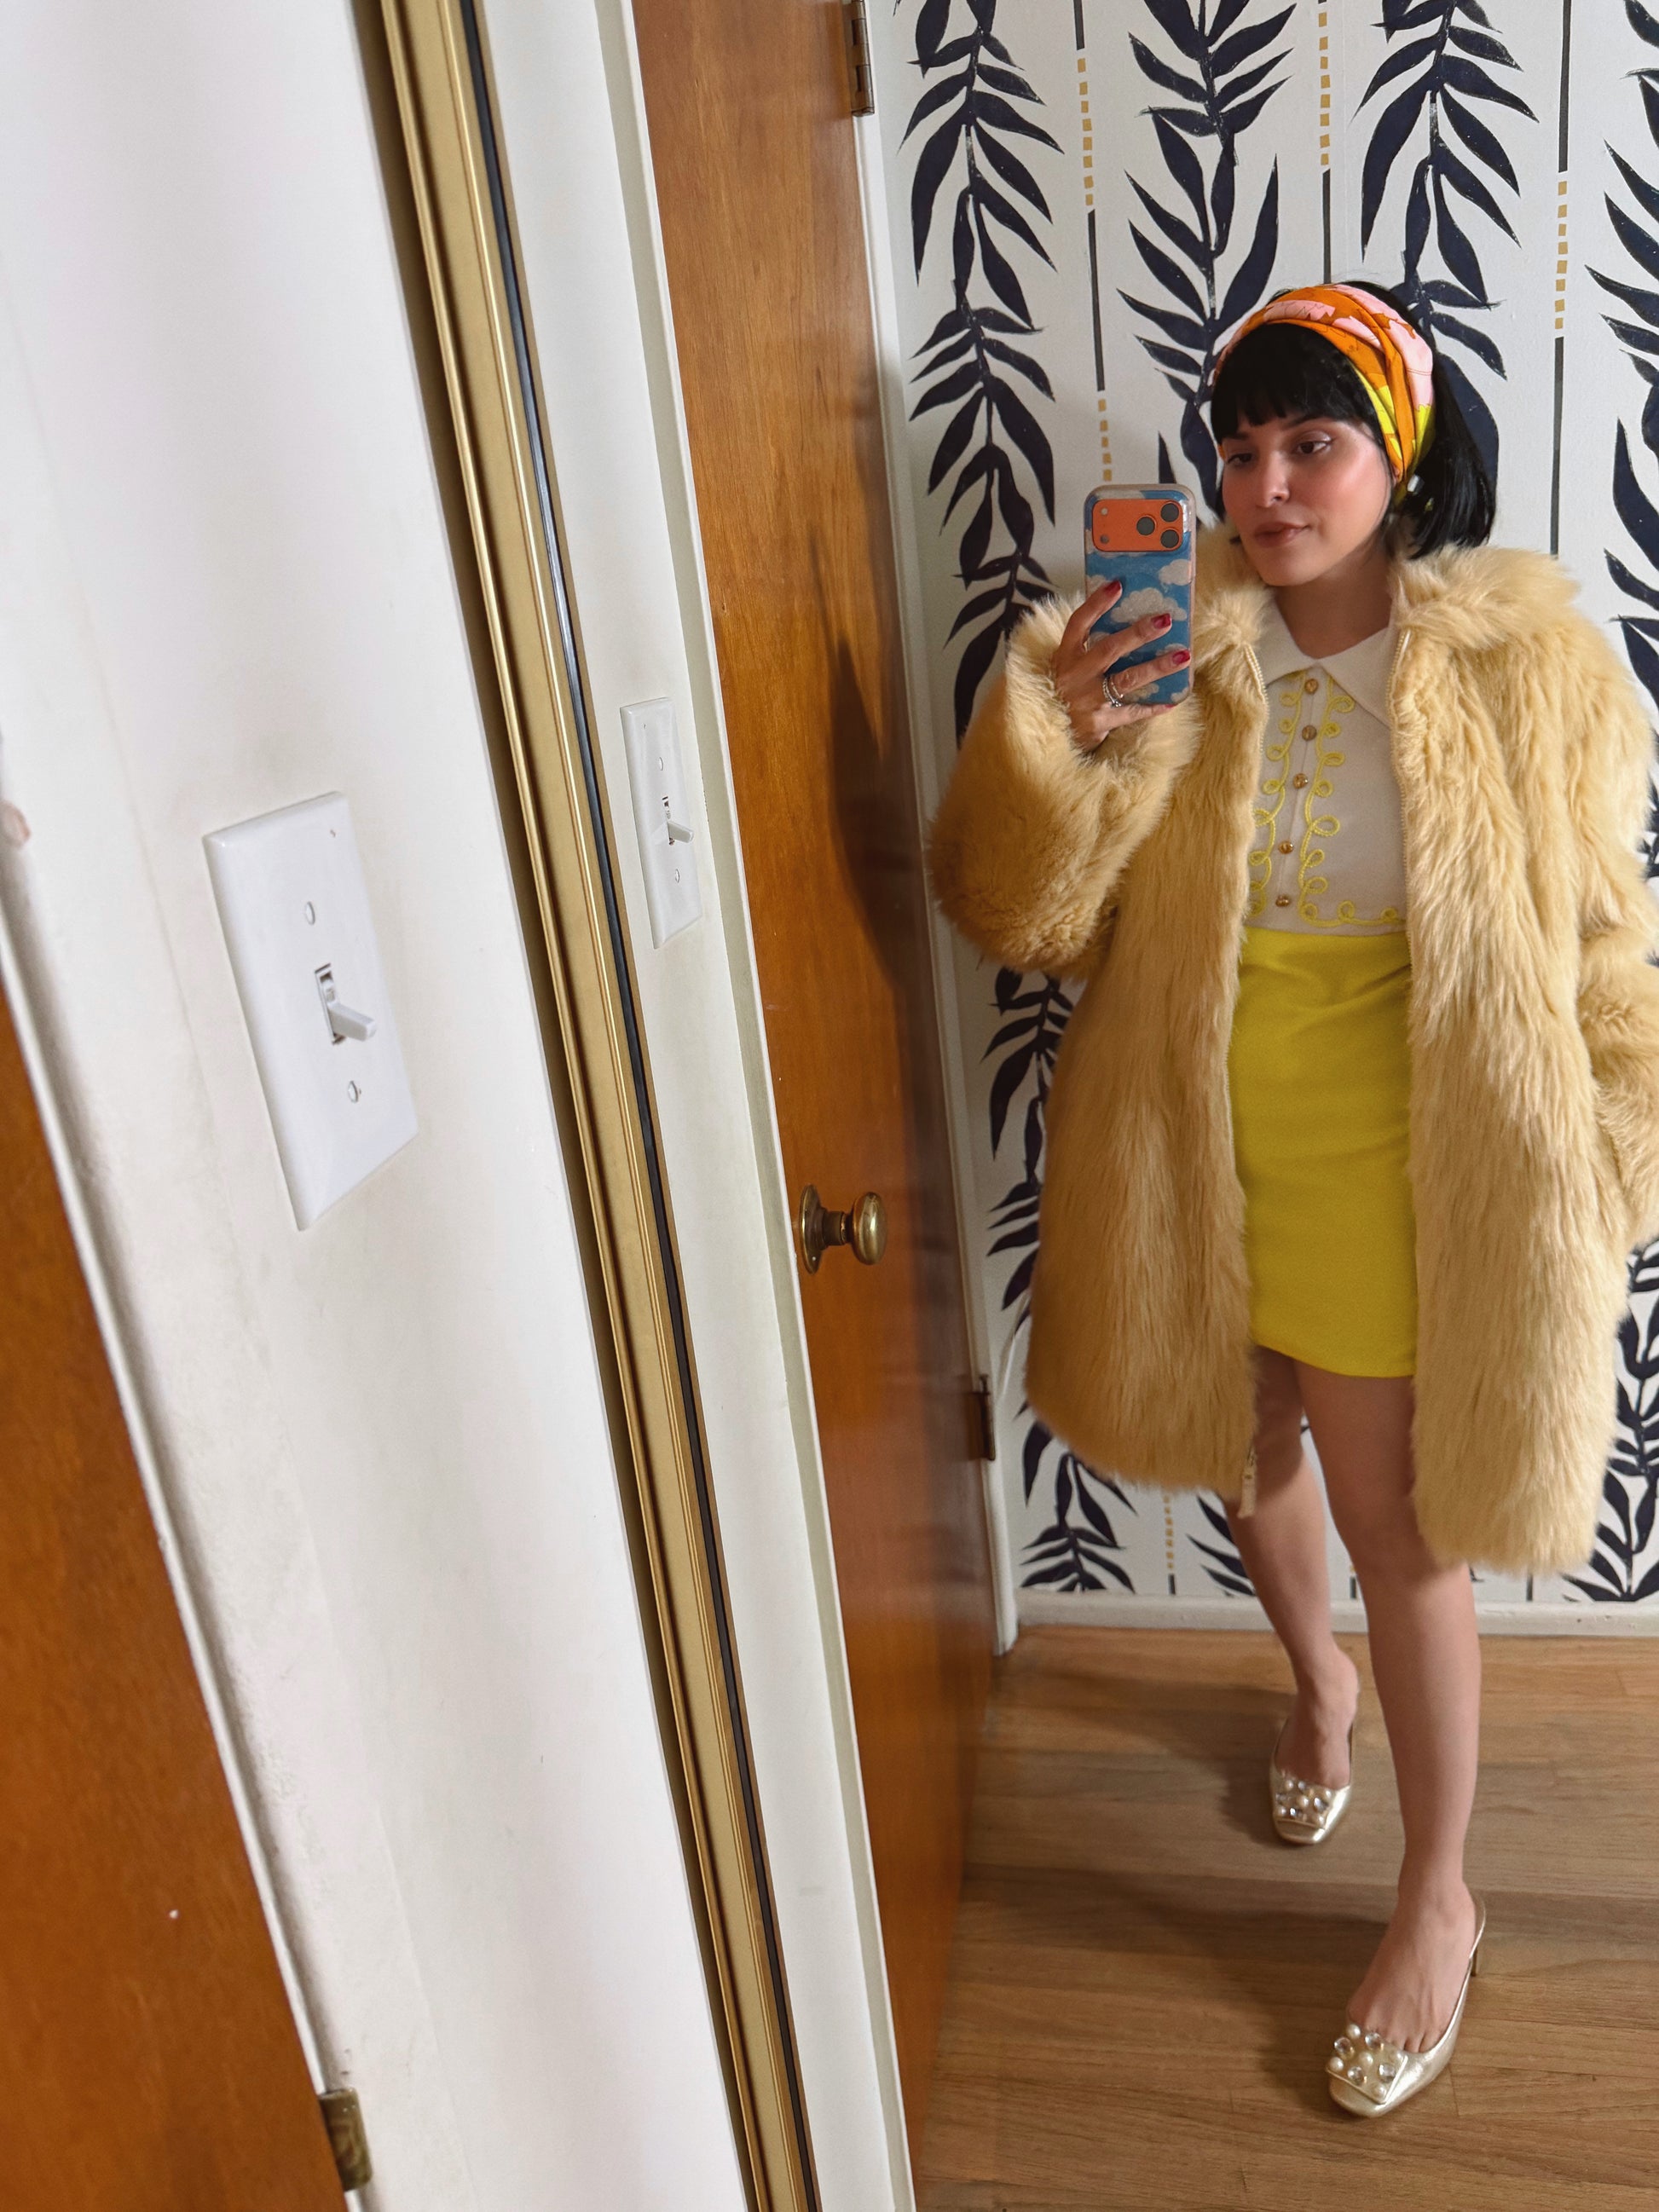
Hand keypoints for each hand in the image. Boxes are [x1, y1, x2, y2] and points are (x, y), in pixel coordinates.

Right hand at [1053, 581, 1191, 752]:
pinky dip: (1153, 707)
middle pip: (1109, 650)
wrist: (1047, 736)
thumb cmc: (1062, 694)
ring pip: (1127, 680)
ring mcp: (1087, 700)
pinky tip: (1173, 699)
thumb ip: (1085, 647)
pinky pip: (1132, 712)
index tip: (1118, 585)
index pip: (1079, 624)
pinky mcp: (1099, 723)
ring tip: (1183, 656)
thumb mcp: (1064, 667)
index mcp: (1064, 657)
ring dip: (1157, 667)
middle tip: (1165, 620)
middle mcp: (1075, 676)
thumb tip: (1123, 619)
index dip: (1096, 604)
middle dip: (1138, 633)